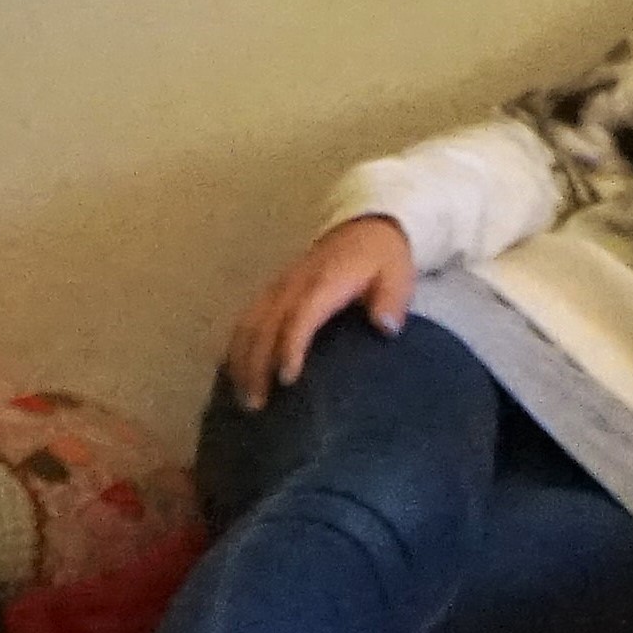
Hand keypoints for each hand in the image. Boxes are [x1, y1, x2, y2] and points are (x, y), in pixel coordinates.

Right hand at [226, 216, 412, 408]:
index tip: (286, 379)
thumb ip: (391, 300)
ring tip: (244, 399)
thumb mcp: (397, 274)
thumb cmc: (382, 259)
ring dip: (242, 361)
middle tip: (256, 405)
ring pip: (249, 324)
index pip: (300, 317)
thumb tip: (385, 326)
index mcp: (323, 283)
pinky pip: (247, 320)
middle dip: (256, 366)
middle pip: (265, 326)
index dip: (290, 347)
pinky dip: (237, 347)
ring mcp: (279, 288)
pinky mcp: (273, 293)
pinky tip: (235, 375)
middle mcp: (293, 285)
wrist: (364, 228)